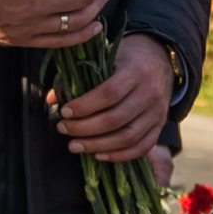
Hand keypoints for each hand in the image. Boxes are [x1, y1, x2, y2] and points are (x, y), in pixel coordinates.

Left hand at [49, 34, 176, 161]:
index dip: (84, 106)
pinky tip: (98, 154)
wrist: (160, 59)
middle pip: (116, 119)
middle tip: (63, 129)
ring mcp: (157, 112)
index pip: (109, 94)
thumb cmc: (126, 59)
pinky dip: (119, 155)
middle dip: (84, 128)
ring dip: (98, 145)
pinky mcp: (159, 126)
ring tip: (75, 145)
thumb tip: (52, 99)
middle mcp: (150, 93)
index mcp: (136, 71)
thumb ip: (79, 77)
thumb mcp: (105, 58)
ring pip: (128, 137)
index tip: (64, 112)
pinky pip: (141, 147)